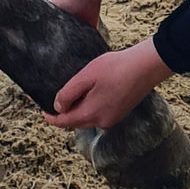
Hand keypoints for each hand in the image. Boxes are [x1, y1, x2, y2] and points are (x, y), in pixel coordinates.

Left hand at [43, 38, 172, 130]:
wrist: (146, 66)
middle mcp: (102, 121)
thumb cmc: (116, 68)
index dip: (52, 118)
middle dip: (65, 114)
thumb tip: (58, 108)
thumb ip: (68, 93)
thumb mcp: (86, 77)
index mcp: (91, 114)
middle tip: (56, 102)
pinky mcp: (121, 112)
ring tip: (73, 95)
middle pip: (77, 122)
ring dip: (79, 110)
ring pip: (89, 118)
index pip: (65, 122)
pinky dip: (90, 107)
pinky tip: (91, 94)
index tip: (43, 114)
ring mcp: (114, 118)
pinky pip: (99, 114)